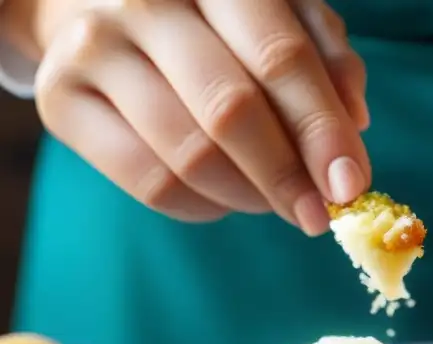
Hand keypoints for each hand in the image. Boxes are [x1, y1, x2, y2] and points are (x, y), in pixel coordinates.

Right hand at [32, 0, 369, 234]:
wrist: (93, 2)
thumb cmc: (212, 18)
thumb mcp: (276, 15)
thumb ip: (324, 56)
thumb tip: (354, 121)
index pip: (278, 57)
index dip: (321, 129)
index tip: (350, 185)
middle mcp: (144, 0)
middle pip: (230, 110)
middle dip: (287, 177)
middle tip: (319, 216)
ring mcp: (94, 48)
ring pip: (190, 155)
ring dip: (250, 196)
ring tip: (278, 202)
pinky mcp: (61, 100)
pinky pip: (151, 183)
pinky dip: (204, 206)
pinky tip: (227, 198)